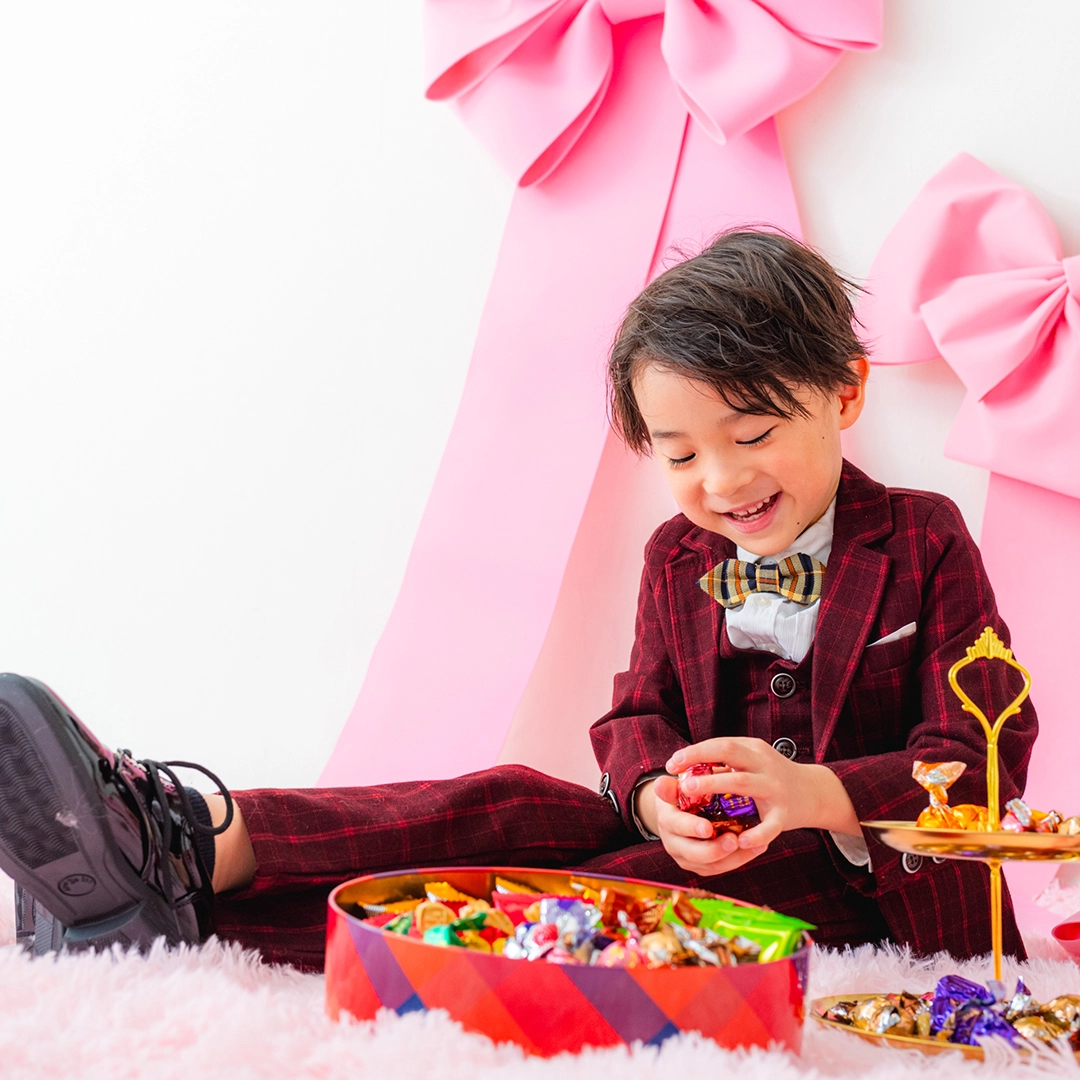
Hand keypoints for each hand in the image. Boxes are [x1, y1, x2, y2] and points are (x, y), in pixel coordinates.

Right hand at [647, 773, 769, 876]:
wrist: (676, 815)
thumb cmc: (680, 795)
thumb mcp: (674, 789)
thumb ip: (670, 787)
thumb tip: (661, 782)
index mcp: (667, 822)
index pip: (678, 826)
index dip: (691, 828)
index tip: (707, 828)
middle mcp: (674, 844)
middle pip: (695, 854)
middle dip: (716, 850)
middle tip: (735, 840)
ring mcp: (688, 858)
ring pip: (712, 865)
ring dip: (735, 857)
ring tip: (756, 845)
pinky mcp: (702, 866)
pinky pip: (722, 867)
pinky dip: (741, 858)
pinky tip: (758, 847)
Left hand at [666, 737, 860, 853]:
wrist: (815, 792)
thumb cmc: (771, 778)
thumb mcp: (750, 764)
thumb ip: (721, 767)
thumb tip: (681, 772)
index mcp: (753, 750)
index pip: (721, 743)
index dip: (695, 751)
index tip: (672, 763)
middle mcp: (764, 764)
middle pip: (731, 755)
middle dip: (701, 763)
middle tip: (678, 776)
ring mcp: (776, 788)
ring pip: (744, 783)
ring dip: (715, 785)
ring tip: (692, 793)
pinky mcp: (785, 814)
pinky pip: (770, 825)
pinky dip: (756, 833)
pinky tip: (740, 841)